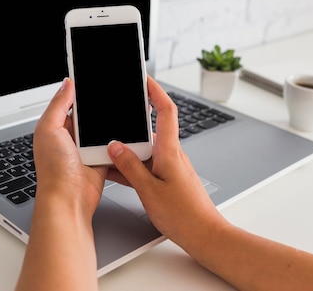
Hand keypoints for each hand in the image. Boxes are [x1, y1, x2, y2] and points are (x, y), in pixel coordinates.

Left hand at [32, 77, 106, 214]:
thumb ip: (59, 104)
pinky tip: (120, 133)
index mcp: (55, 126)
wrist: (69, 200)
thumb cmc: (53, 170)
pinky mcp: (101, 158)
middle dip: (98, 108)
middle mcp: (70, 137)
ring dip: (108, 124)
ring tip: (117, 112)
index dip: (80, 91)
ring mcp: (86, 148)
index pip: (69, 102)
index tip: (92, 79)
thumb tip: (68, 83)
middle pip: (89, 114)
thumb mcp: (49, 129)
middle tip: (110, 95)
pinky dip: (116, 139)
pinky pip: (112, 144)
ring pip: (102, 128)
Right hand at [106, 76, 226, 249]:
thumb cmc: (185, 215)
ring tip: (107, 154)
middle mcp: (171, 154)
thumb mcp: (148, 189)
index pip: (165, 110)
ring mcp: (170, 167)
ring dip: (127, 151)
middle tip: (111, 121)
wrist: (206, 236)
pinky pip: (146, 165)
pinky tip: (118, 174)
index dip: (155, 90)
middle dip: (129, 125)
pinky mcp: (167, 179)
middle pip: (149, 130)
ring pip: (145, 150)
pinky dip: (132, 167)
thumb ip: (130, 166)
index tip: (143, 77)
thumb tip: (115, 147)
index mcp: (170, 151)